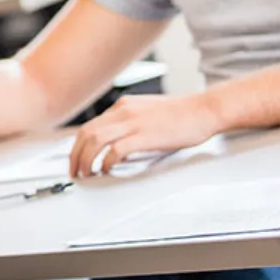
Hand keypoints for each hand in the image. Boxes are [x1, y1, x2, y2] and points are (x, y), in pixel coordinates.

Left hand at [69, 93, 222, 177]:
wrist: (204, 110)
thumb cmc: (181, 114)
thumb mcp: (146, 111)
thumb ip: (128, 121)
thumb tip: (115, 139)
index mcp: (123, 105)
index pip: (90, 125)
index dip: (78, 145)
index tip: (76, 158)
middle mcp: (124, 111)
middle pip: (86, 133)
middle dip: (75, 155)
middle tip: (75, 171)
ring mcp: (133, 122)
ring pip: (95, 140)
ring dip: (86, 160)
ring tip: (86, 173)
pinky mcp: (145, 135)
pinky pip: (115, 149)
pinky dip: (106, 161)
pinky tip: (106, 170)